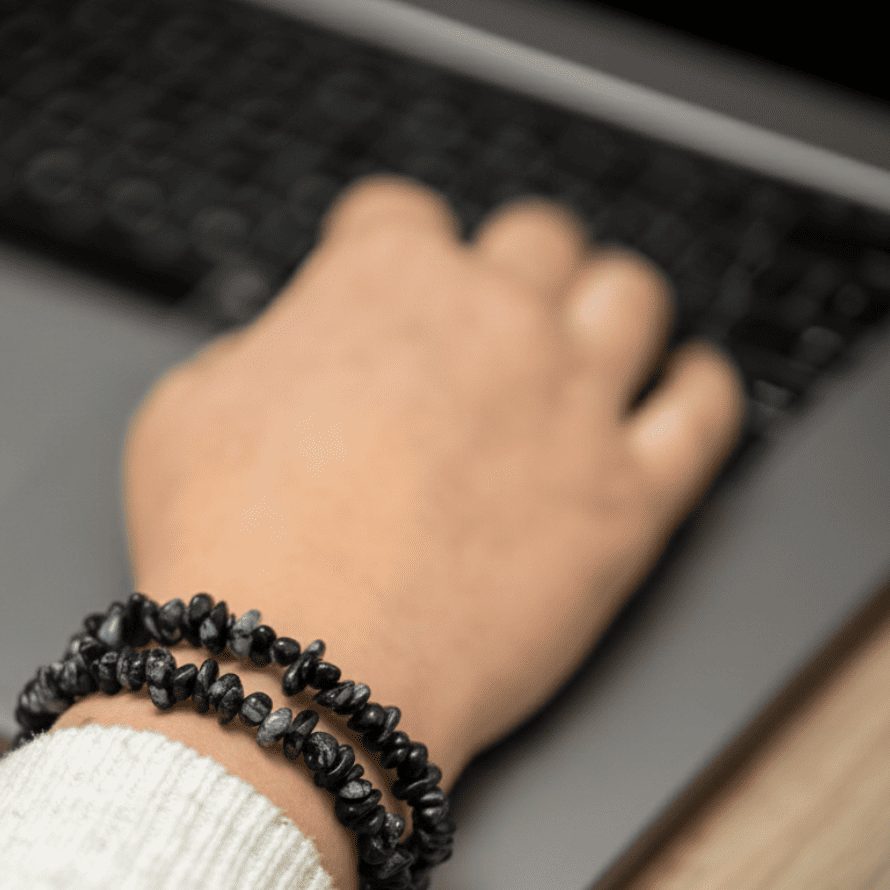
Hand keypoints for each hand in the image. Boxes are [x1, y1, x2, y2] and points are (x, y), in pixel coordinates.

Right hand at [121, 176, 745, 782]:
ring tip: (585, 343)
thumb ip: (257, 353)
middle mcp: (493, 317)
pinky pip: (703, 410)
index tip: (388, 275)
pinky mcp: (626, 498)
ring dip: (603, 307)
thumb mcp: (186, 411)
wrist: (291, 674)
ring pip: (628, 297)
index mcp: (383, 280)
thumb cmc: (222, 546)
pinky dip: (698, 388)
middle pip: (534, 239)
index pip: (400, 216)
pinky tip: (682, 387)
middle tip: (488, 319)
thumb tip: (291, 354)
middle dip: (506, 269)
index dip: (387, 245)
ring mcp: (571, 402)